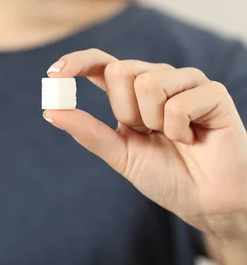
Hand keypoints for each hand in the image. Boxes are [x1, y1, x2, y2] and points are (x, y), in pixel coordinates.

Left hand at [43, 49, 246, 246]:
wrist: (205, 201)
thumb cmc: (165, 176)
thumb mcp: (119, 154)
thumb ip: (88, 131)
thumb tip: (51, 111)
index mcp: (131, 92)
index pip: (101, 63)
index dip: (77, 62)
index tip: (54, 74)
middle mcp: (157, 78)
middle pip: (119, 70)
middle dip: (125, 111)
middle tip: (148, 133)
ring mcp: (186, 82)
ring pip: (147, 81)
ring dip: (154, 121)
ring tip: (174, 137)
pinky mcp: (212, 92)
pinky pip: (178, 102)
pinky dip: (179, 130)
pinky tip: (193, 139)